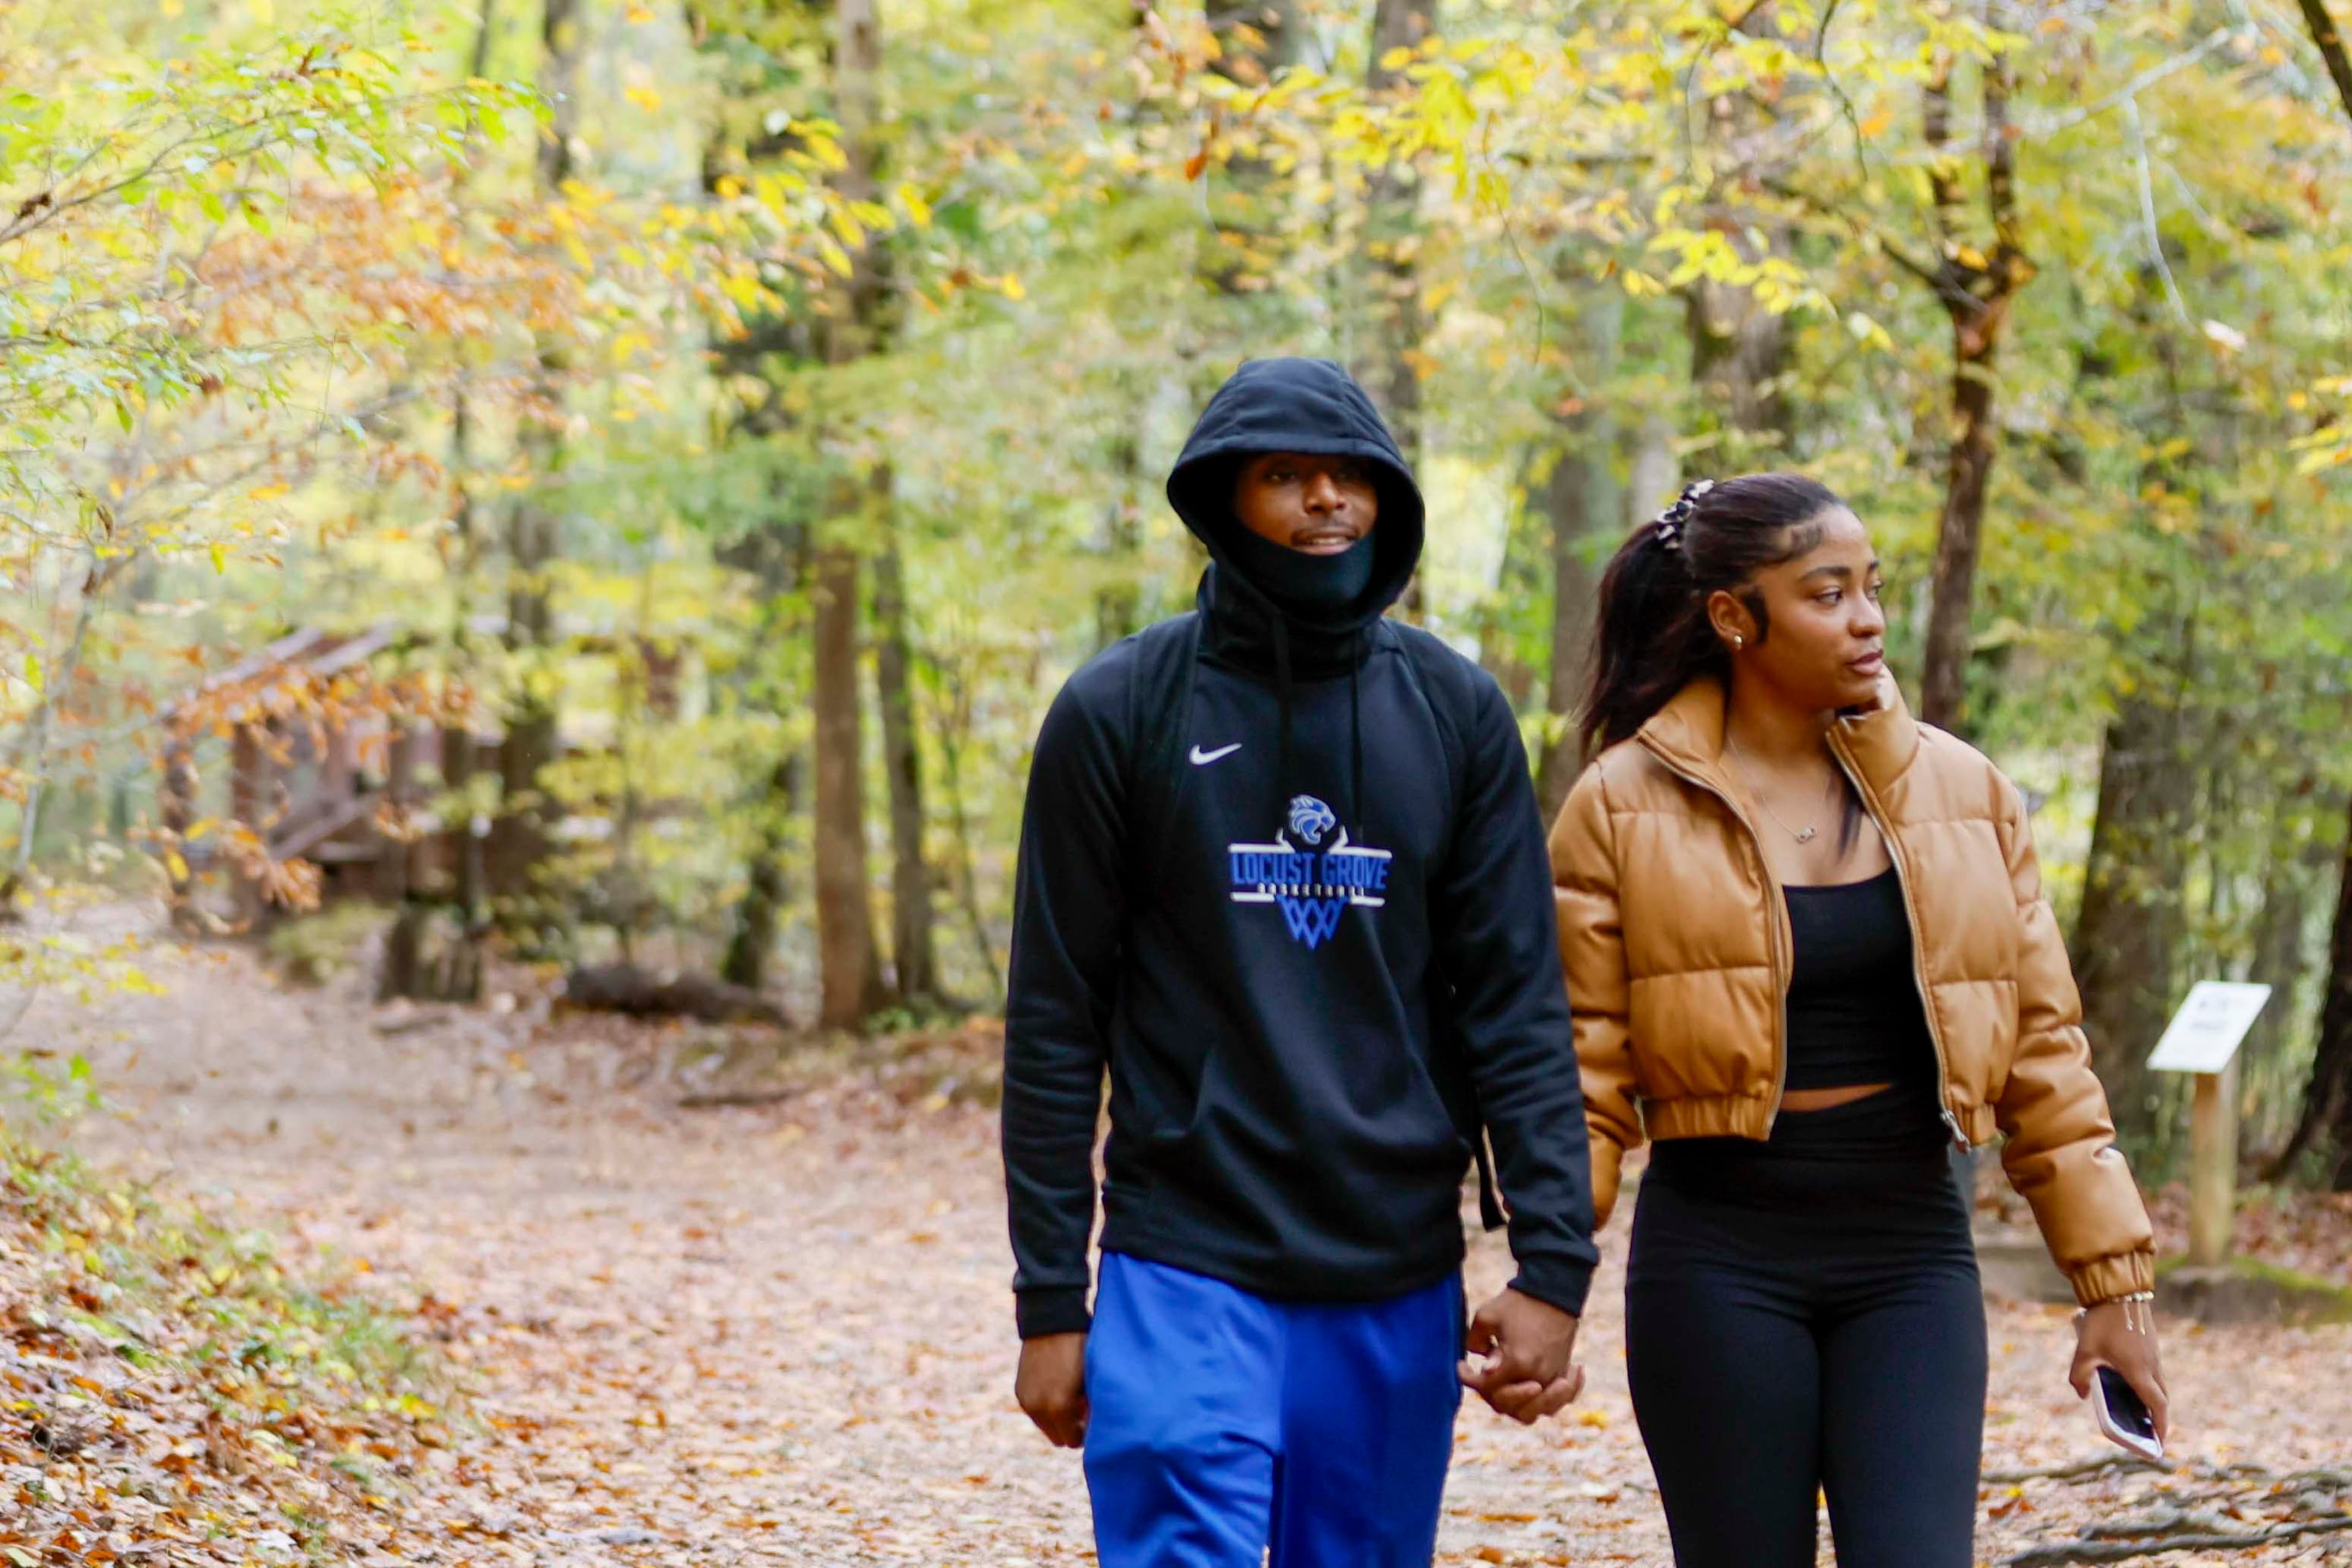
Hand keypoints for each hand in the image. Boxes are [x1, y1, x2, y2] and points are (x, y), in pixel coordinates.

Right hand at [1015, 1332, 1088, 1448]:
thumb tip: (1089, 1425)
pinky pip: (1035, 1412)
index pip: (1073, 1441)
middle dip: (1070, 1428)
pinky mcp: (1020, 1391)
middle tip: (1082, 1409)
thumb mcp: (1091, 1380)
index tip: (1091, 1419)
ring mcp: (1027, 1400)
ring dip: (1057, 1418)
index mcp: (1060, 1407)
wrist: (1052, 1322)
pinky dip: (1045, 1406)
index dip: (1085, 1433)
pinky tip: (1055, 1387)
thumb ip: (1089, 1408)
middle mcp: (1039, 1408)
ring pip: (1045, 1426)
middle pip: (1058, 1438)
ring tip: (1069, 1396)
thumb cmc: (1081, 1349)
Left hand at [1459, 1287, 1584, 1423]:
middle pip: (1512, 1406)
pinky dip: (1554, 1400)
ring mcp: (1553, 1376)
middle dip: (1493, 1394)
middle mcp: (1537, 1375)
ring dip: (1522, 1405)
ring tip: (1509, 1388)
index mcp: (1517, 1363)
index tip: (1461, 1366)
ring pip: (1540, 1411)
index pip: (1488, 1388)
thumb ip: (1475, 1343)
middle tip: (1485, 1376)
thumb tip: (1483, 1369)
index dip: (1470, 1379)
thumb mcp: (1486, 1317)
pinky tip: (1542, 1389)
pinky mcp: (1563, 1371)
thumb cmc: (1518, 1303)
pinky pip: (1563, 1399)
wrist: (1552, 1290)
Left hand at [2070, 1301, 2169, 1447]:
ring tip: (2139, 1413)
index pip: (2157, 1406)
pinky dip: (2149, 1384)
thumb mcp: (2085, 1350)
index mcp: (2139, 1371)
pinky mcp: (2151, 1345)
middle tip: (2149, 1433)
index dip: (2160, 1427)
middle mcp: (2152, 1365)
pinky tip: (2132, 1384)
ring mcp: (2154, 1354)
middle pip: (2161, 1399)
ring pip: (2159, 1384)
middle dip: (2157, 1418)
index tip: (2159, 1443)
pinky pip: (2154, 1371)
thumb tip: (2083, 1394)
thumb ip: (2080, 1375)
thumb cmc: (2102, 1321)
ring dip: (2153, 1400)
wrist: (2119, 1290)